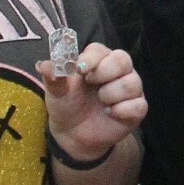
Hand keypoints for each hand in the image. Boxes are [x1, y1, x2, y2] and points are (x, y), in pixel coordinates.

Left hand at [40, 42, 146, 164]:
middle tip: (91, 83)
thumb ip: (53, 77)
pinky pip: (139, 105)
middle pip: (123, 59)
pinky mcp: (136, 109)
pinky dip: (122, 110)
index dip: (92, 58)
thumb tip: (44, 65)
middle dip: (106, 72)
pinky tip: (110, 113)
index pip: (100, 50)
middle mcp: (117, 71)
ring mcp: (129, 89)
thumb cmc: (67, 105)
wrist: (73, 135)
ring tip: (101, 102)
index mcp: (97, 61)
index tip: (80, 69)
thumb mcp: (56, 92)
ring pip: (132, 82)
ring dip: (112, 94)